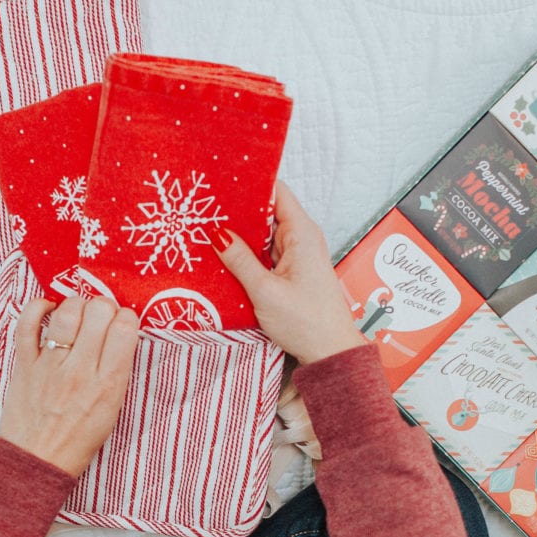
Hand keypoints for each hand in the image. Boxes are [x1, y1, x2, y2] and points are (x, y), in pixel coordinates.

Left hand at [0, 296, 140, 475]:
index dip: (127, 318)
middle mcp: (80, 371)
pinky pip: (27, 324)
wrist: (36, 462)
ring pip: (67, 312)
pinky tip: (48, 308)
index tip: (123, 323)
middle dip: (104, 307)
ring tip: (78, 315)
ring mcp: (50, 365)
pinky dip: (37, 307)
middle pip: (98, 312)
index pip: (125, 329)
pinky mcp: (24, 364)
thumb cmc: (77, 440)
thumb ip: (117, 373)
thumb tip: (120, 335)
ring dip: (76, 305)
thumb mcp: (112, 411)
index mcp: (108, 385)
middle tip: (101, 317)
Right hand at [214, 181, 366, 364]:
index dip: (250, 184)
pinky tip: (226, 257)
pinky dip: (249, 254)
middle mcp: (302, 238)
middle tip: (206, 209)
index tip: (223, 184)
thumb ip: (240, 260)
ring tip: (208, 230)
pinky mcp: (292, 272)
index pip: (276, 192)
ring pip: (264, 235)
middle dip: (239, 211)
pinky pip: (267, 254)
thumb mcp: (265, 291)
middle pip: (267, 212)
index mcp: (301, 233)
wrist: (330, 352)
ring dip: (241, 235)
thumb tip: (218, 234)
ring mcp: (297, 255)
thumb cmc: (306, 322)